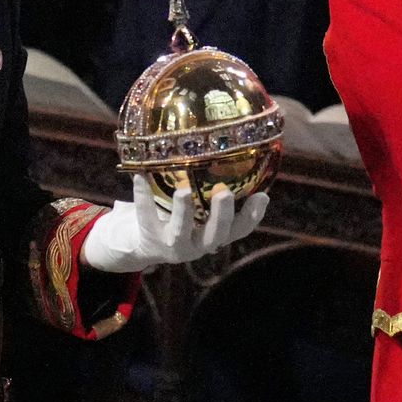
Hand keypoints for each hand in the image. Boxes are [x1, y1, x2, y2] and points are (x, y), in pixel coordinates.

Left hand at [80, 176, 268, 273]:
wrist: (146, 244)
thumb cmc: (184, 218)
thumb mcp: (203, 211)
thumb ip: (219, 193)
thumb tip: (243, 156)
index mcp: (215, 234)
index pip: (240, 229)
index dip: (253, 216)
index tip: (262, 196)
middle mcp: (199, 244)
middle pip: (215, 234)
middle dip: (221, 216)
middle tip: (224, 194)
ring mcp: (175, 244)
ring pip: (181, 231)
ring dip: (183, 212)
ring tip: (183, 191)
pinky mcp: (150, 239)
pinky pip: (146, 216)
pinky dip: (143, 196)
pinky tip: (139, 176)